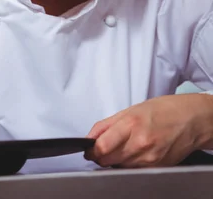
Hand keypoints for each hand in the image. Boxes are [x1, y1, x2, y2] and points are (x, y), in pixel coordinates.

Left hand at [84, 94, 212, 167]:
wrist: (191, 119)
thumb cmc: (163, 110)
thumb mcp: (131, 109)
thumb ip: (108, 124)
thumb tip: (90, 137)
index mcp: (131, 124)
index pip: (102, 147)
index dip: (91, 150)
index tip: (89, 149)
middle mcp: (140, 143)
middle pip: (108, 160)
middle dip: (101, 156)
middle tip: (102, 148)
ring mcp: (149, 158)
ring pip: (120, 167)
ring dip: (115, 160)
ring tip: (123, 146)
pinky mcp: (156, 167)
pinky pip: (134, 171)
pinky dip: (129, 164)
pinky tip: (134, 153)